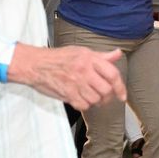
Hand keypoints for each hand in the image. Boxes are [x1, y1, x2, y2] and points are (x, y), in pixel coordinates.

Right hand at [9, 44, 126, 107]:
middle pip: (106, 90)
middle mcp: (84, 70)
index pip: (112, 74)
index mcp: (90, 59)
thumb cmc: (59, 57)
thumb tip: (118, 54)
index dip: (121, 87)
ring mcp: (75, 83)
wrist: (36, 64)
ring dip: (95, 101)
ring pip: (96, 99)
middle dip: (107, 97)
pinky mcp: (67, 94)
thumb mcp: (81, 51)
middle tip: (103, 96)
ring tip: (90, 96)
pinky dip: (84, 105)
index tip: (123, 95)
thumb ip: (101, 56)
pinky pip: (84, 105)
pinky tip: (80, 99)